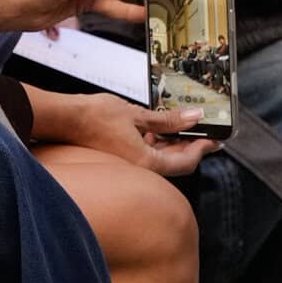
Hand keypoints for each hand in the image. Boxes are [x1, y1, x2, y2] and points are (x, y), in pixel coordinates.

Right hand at [26, 88, 213, 175]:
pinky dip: (158, 142)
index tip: (216, 139)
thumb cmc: (95, 117)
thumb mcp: (138, 114)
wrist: (65, 119)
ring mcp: (130, 164)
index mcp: (145, 162)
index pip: (184, 162)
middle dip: (192, 147)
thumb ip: (168, 119)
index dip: (203, 150)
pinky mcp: (123, 156)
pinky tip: (162, 127)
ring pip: (162, 158)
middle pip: (175, 162)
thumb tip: (194, 118)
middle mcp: (138, 168)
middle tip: (206, 133)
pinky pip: (148, 153)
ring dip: (175, 144)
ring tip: (187, 125)